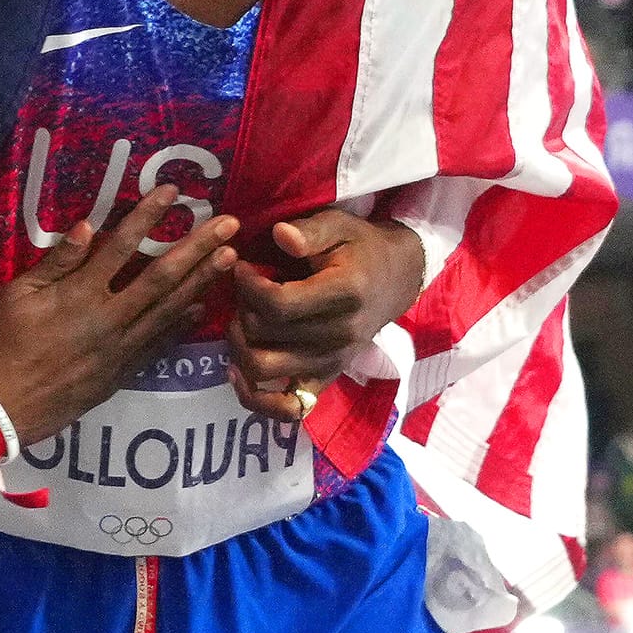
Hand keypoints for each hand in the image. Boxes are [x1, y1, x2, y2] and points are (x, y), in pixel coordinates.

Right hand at [0, 187, 239, 447]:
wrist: (0, 406)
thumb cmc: (0, 343)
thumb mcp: (17, 294)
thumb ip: (57, 262)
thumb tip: (89, 226)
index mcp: (80, 293)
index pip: (123, 245)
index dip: (150, 215)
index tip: (174, 193)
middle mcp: (109, 318)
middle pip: (163, 277)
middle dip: (199, 247)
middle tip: (230, 224)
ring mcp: (120, 348)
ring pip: (170, 310)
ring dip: (201, 282)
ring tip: (229, 258)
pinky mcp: (121, 373)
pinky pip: (159, 345)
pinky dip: (181, 326)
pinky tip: (200, 309)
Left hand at [226, 209, 424, 421]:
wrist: (395, 280)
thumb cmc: (359, 248)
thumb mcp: (339, 225)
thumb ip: (309, 231)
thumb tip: (280, 235)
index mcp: (343, 295)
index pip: (277, 304)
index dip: (247, 286)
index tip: (242, 267)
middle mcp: (338, 334)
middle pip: (263, 334)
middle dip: (241, 308)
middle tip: (243, 291)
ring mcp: (332, 361)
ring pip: (263, 369)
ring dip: (239, 345)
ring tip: (242, 322)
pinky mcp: (326, 378)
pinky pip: (288, 408)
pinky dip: (257, 399)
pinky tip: (237, 373)